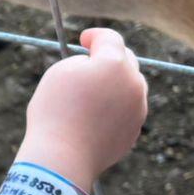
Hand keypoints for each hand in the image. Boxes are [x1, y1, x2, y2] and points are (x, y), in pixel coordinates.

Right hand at [18, 27, 147, 190]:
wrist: (63, 158)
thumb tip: (93, 67)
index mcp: (114, 64)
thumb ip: (82, 61)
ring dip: (115, 83)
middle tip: (91, 62)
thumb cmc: (55, 113)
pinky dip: (116, 106)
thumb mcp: (59, 73)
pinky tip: (96, 114)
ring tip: (94, 91)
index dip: (95, 35)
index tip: (84, 39)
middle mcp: (133, 83)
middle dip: (109, 57)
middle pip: (126, 60)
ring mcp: (138, 108)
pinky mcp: (135, 129)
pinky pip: (128, 110)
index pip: (110, 38)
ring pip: (130, 86)